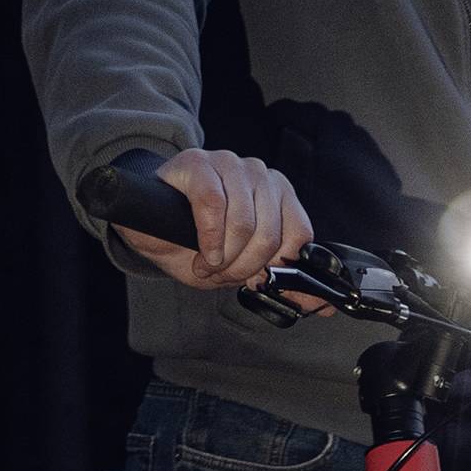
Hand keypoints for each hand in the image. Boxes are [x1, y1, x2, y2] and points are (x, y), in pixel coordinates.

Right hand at [115, 147, 327, 312]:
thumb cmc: (196, 242)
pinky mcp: (198, 163)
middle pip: (269, 234)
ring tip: (205, 262)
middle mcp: (259, 175)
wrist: (148, 222)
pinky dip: (207, 239)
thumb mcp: (242, 269)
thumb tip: (323, 307)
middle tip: (220, 272)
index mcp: (278, 196)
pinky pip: (213, 205)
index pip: (300, 234)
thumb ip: (284, 283)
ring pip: (243, 223)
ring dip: (222, 257)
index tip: (255, 280)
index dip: (277, 267)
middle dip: (242, 267)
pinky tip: (199, 251)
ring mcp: (230, 164)